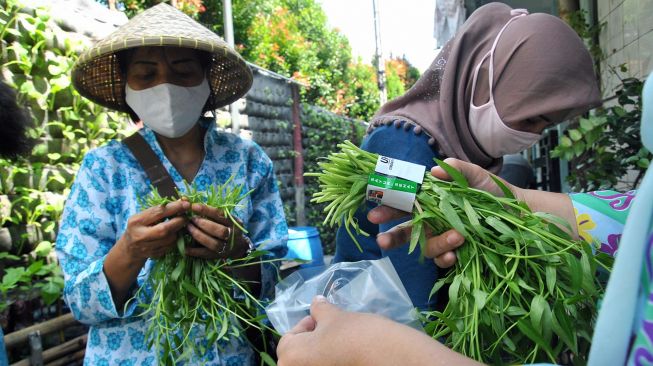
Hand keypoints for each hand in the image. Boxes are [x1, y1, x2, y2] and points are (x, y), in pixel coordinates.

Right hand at [117, 199, 189, 260]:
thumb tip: (181, 201)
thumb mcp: (144, 216)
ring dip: (178, 230)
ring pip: (169, 238)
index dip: (174, 208)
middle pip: (164, 228)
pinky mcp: (153, 255)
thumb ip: (160, 209)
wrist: (130, 248)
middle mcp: (140, 235)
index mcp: (136, 221)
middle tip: (186, 216)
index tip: (186, 204)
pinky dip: (175, 239)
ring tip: (179, 225)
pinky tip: (174, 234)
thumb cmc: (139, 227)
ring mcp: (146, 247)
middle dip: (179, 221)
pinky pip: (170, 246)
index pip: (158, 212)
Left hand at [186, 203, 247, 258]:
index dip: (207, 210)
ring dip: (199, 235)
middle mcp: (232, 235)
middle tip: (191, 220)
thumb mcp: (223, 218)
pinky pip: (206, 254)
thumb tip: (186, 200)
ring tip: (188, 229)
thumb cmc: (226, 227)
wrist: (237, 247)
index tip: (194, 206)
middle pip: (220, 230)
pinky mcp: (218, 256)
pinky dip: (195, 251)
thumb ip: (208, 211)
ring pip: (213, 243)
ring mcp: (226, 247)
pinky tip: (185, 248)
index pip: (221, 215)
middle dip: (203, 224)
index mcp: (234, 222)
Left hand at [277, 296, 389, 365]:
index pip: (288, 339)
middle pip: (298, 356)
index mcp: (290, 358)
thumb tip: (316, 302)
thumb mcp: (335, 317)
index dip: (306, 325)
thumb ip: (320, 310)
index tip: (322, 319)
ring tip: (341, 343)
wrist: (388, 359)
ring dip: (322, 354)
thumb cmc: (354, 335)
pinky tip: (348, 356)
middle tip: (331, 330)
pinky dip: (333, 362)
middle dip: (312, 341)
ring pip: (314, 363)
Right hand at [368, 158, 515, 267]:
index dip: (386, 210)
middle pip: (404, 232)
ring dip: (437, 243)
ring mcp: (442, 238)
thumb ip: (456, 169)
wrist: (517, 211)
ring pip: (426, 247)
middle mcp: (431, 221)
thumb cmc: (491, 190)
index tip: (374, 215)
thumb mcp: (474, 175)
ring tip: (457, 236)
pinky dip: (446, 257)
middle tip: (382, 241)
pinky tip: (455, 254)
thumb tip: (434, 170)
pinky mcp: (456, 253)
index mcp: (429, 201)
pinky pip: (443, 261)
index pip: (402, 205)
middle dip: (391, 238)